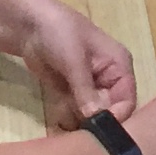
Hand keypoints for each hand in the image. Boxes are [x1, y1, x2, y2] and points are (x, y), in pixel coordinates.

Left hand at [24, 0, 138, 125]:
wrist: (28, 25)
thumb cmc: (59, 33)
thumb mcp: (74, 60)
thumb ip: (86, 90)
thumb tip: (97, 119)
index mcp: (119, 67)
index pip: (127, 100)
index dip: (116, 116)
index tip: (96, 129)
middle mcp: (108, 80)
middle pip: (110, 112)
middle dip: (93, 122)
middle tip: (75, 125)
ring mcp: (89, 88)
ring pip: (91, 117)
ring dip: (77, 122)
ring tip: (62, 117)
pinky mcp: (71, 94)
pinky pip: (74, 114)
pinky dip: (66, 118)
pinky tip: (56, 115)